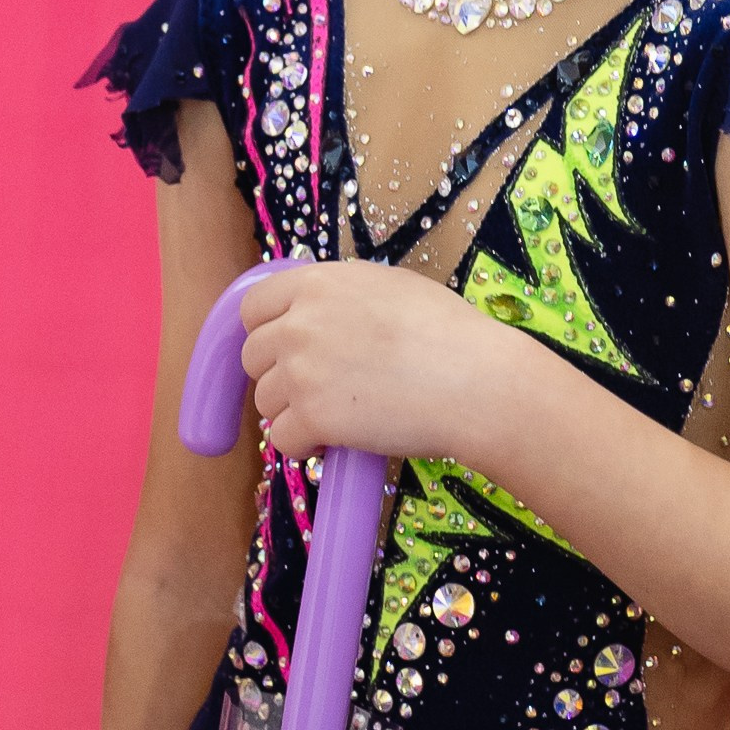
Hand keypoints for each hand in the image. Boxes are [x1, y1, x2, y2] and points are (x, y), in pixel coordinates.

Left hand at [237, 258, 507, 465]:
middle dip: (279, 374)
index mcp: (317, 284)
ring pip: (265, 401)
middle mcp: (299, 323)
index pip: (253, 306)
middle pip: (254, 356)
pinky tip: (337, 441)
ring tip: (340, 415)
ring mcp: (301, 370)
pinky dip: (304, 445)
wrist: (476, 380)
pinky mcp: (312, 416)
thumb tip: (320, 309)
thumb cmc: (449, 332)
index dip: (266, 330)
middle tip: (320, 387)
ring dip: (294, 412)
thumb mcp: (389, 286)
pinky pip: (281, 439)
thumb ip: (342, 295)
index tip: (285, 349)